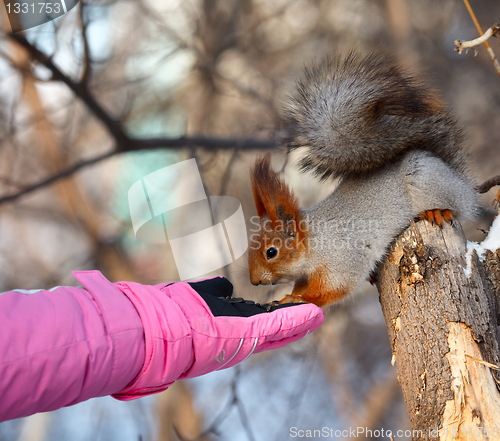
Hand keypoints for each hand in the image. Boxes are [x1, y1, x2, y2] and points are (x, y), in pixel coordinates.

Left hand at [111, 276, 323, 399]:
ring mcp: (244, 338)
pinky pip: (275, 326)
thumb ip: (216, 291)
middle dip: (294, 325)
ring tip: (318, 316)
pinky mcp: (246, 333)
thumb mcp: (202, 297)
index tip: (292, 313)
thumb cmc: (176, 312)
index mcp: (228, 329)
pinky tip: (312, 314)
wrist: (160, 327)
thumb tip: (225, 285)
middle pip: (273, 332)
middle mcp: (238, 338)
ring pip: (278, 331)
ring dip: (299, 323)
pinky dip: (295, 321)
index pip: (258, 325)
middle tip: (314, 318)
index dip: (277, 320)